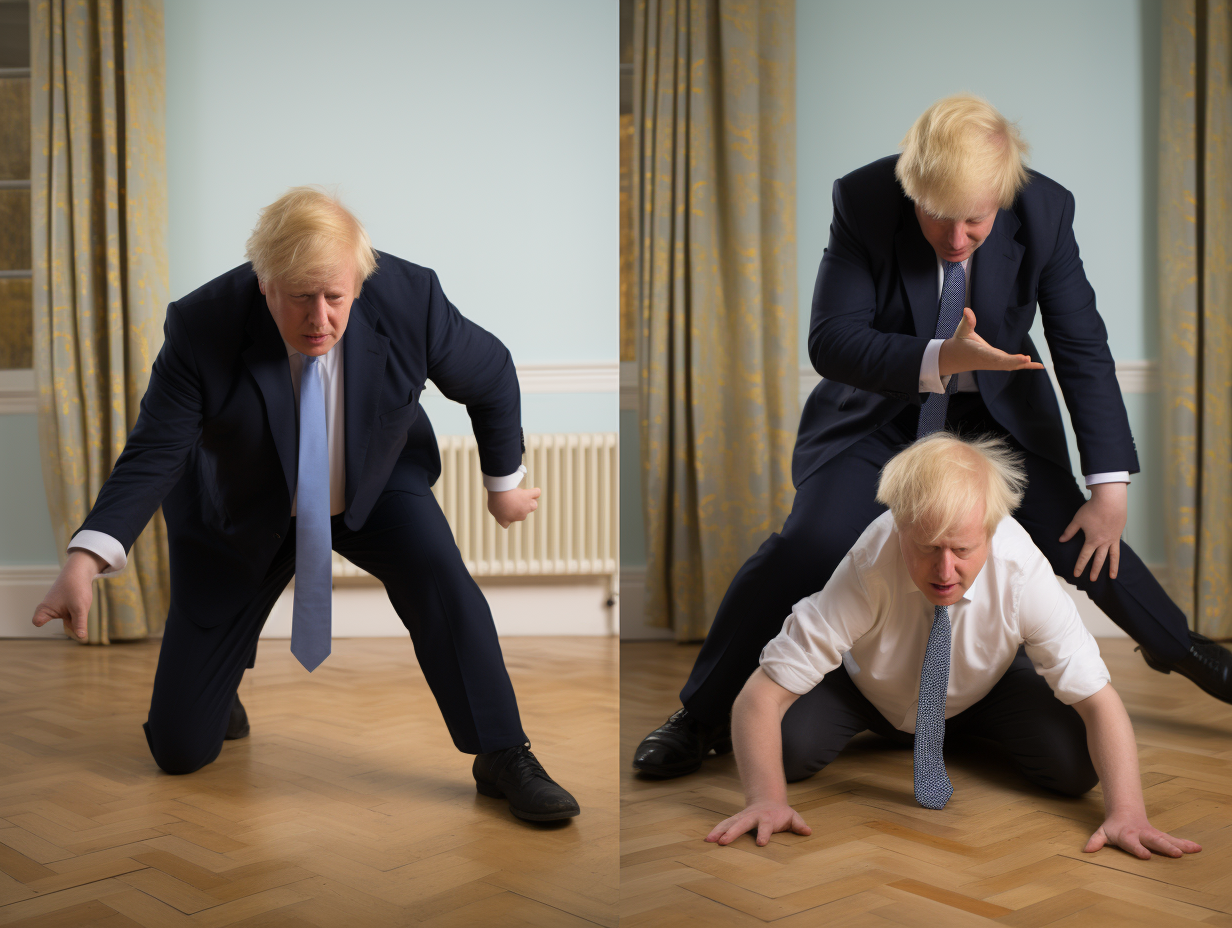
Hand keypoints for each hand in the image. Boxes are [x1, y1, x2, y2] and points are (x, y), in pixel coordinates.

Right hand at [31, 550, 104, 639]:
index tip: (41, 622)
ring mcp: (59, 610)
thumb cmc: (76, 588)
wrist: (81, 571)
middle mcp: (49, 610)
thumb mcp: (80, 607)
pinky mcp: (67, 608)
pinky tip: (82, 604)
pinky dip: (80, 613)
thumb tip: (81, 638)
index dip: (41, 622)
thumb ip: (79, 623)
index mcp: (46, 609)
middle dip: (75, 624)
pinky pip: (75, 616)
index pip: (38, 621)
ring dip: (79, 617)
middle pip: (65, 625)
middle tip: (78, 614)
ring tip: (80, 603)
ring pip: (72, 621)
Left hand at [487, 486, 540, 527]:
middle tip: (511, 499)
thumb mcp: (492, 508)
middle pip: (522, 514)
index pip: (508, 522)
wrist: (500, 492)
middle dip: (518, 507)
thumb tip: (502, 512)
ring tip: (523, 496)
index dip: (507, 517)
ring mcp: (526, 507)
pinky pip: (536, 494)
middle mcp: (518, 516)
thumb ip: (497, 512)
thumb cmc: (495, 499)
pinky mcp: (529, 497)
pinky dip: (535, 492)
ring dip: (530, 502)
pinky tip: (531, 490)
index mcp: (505, 521)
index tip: (505, 510)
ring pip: (533, 506)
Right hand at [705, 800, 810, 846]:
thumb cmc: (781, 813)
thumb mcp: (792, 817)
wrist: (768, 800)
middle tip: (723, 842)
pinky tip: (707, 839)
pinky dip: (716, 830)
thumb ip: (799, 825)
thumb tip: (808, 831)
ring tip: (709, 840)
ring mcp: (742, 817)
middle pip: (741, 824)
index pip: (765, 826)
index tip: (761, 844)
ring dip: (719, 831)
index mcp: (767, 818)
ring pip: (729, 823)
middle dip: (732, 833)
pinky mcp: (735, 820)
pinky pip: (724, 825)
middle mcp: (752, 817)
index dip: (764, 834)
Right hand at [937, 308, 1045, 376]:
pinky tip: (1037, 365)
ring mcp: (993, 364)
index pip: (995, 357)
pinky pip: (1011, 366)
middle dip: (1016, 362)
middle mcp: (988, 360)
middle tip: (1028, 360)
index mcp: (981, 353)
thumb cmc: (960, 343)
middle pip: (1004, 363)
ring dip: (1022, 365)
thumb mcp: (962, 330)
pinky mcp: (997, 363)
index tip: (1021, 358)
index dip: (1008, 358)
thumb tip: (967, 309)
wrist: (954, 358)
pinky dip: (1024, 366)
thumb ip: (967, 321)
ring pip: (1009, 366)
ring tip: (1038, 365)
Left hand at [1060, 482, 1126, 580]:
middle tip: (1092, 580)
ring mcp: (1113, 539)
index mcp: (1092, 540)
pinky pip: (1118, 548)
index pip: (1084, 556)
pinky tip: (1116, 559)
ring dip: (1112, 567)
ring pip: (1113, 556)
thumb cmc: (1093, 509)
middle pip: (1099, 559)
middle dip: (1095, 570)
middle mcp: (1104, 542)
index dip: (1080, 566)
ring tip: (1112, 577)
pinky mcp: (1119, 533)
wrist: (1111, 500)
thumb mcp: (1078, 520)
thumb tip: (1061, 540)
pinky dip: (1117, 555)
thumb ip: (1070, 532)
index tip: (1076, 574)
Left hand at [1084, 812, 1200, 859]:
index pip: (1132, 843)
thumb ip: (1096, 841)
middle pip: (1154, 841)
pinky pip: (1174, 840)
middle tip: (1176, 853)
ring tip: (1193, 849)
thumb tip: (1086, 850)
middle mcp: (1142, 834)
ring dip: (1179, 844)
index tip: (1146, 856)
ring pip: (1166, 839)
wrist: (1125, 812)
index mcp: (1127, 835)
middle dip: (1165, 847)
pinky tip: (1197, 848)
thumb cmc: (1114, 827)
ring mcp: (1152, 834)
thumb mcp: (1102, 832)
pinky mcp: (1161, 836)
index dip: (1137, 849)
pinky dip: (1185, 844)